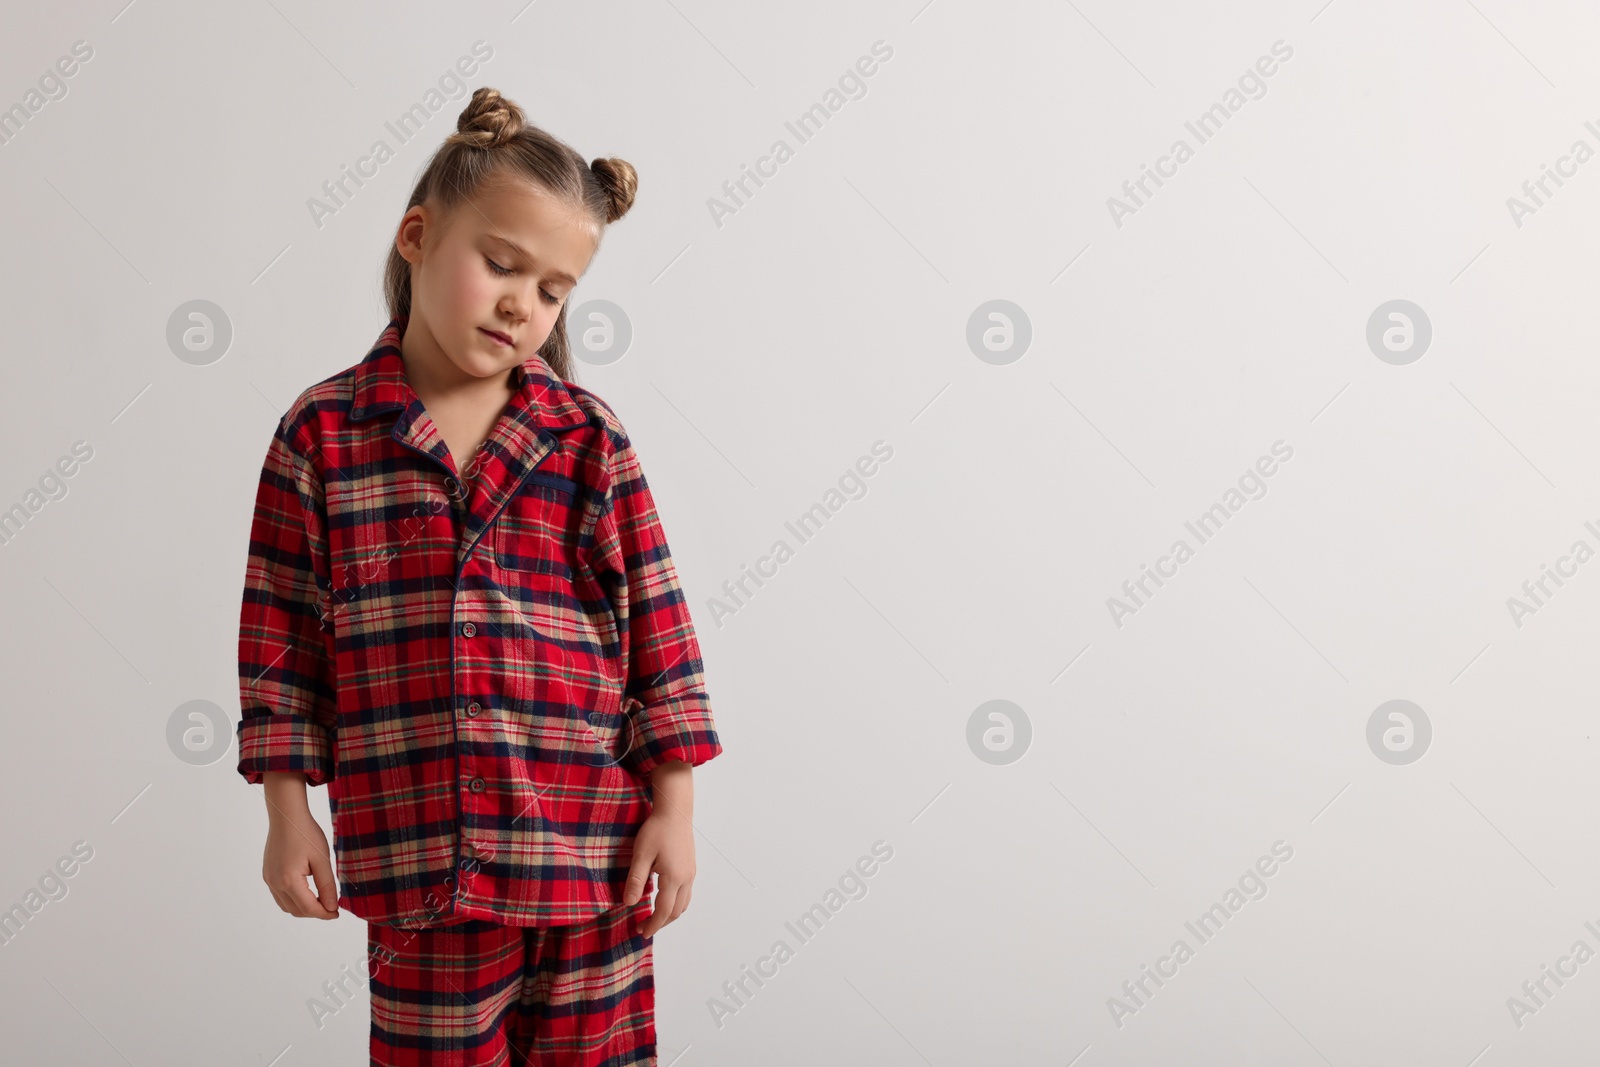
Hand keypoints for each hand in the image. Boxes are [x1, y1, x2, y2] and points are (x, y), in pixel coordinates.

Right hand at [261, 773, 339, 919]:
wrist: (287, 816)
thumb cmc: (306, 834)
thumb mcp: (322, 859)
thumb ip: (327, 885)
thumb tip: (332, 907)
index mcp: (289, 881)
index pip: (308, 908)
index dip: (324, 914)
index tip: (337, 913)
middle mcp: (275, 883)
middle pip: (296, 910)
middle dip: (315, 912)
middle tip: (332, 906)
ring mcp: (269, 879)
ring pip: (287, 906)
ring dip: (304, 908)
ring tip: (321, 900)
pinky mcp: (267, 874)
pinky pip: (280, 896)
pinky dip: (294, 899)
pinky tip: (307, 891)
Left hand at [623, 761, 694, 936]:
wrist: (675, 811)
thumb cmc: (657, 829)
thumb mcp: (641, 854)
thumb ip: (635, 880)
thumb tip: (628, 903)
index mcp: (674, 877)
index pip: (664, 911)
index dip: (652, 924)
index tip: (641, 932)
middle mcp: (686, 878)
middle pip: (676, 911)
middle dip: (660, 923)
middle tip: (643, 927)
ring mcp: (691, 873)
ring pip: (684, 904)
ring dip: (669, 915)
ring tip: (653, 917)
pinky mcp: (691, 868)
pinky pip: (686, 894)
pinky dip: (675, 903)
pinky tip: (663, 899)